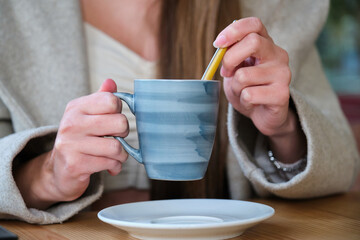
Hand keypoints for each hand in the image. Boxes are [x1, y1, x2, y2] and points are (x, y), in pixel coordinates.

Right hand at [15, 79, 128, 208]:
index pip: (112, 100)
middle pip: (120, 122)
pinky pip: (110, 163)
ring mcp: (71, 144)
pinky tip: (109, 166)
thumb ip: (100, 99)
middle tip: (116, 138)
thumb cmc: (79, 140)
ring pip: (117, 147)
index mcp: (76, 107)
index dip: (119, 111)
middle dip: (124, 134)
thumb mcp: (87, 116)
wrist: (59, 170)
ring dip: (121, 155)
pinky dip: (115, 166)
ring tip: (114, 155)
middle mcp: (71, 123)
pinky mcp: (75, 164)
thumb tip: (111, 82)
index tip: (113, 120)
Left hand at [215, 18, 305, 162]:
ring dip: (235, 87)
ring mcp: (283, 74)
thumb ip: (231, 56)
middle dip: (230, 59)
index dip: (234, 30)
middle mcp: (278, 55)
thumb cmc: (249, 89)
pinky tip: (252, 103)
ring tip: (243, 92)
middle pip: (252, 42)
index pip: (254, 25)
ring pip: (244, 75)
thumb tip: (221, 45)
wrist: (264, 115)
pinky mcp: (282, 94)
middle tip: (226, 73)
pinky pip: (249, 94)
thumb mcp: (236, 69)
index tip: (218, 44)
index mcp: (267, 44)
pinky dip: (243, 100)